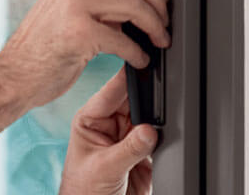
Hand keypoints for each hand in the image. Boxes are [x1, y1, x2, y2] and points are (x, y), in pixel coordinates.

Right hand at [0, 0, 169, 108]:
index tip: (159, 0)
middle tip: (165, 21)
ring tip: (158, 41)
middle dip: (159, 1)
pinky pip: (123, 38)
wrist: (13, 76)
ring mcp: (72, 4)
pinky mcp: (77, 32)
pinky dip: (138, 52)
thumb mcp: (66, 11)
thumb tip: (138, 4)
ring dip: (155, 25)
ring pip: (133, 3)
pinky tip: (138, 60)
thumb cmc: (41, 49)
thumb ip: (96, 0)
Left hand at [59, 68, 155, 194]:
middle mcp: (109, 126)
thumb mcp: (105, 168)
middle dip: (147, 103)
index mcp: (91, 119)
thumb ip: (129, 148)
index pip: (111, 92)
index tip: (142, 65)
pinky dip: (164, 141)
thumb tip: (150, 130)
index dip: (126, 79)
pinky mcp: (142, 154)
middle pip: (134, 103)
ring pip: (148, 120)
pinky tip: (161, 144)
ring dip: (156, 123)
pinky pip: (158, 140)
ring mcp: (126, 139)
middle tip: (158, 106)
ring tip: (155, 134)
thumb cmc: (84, 191)